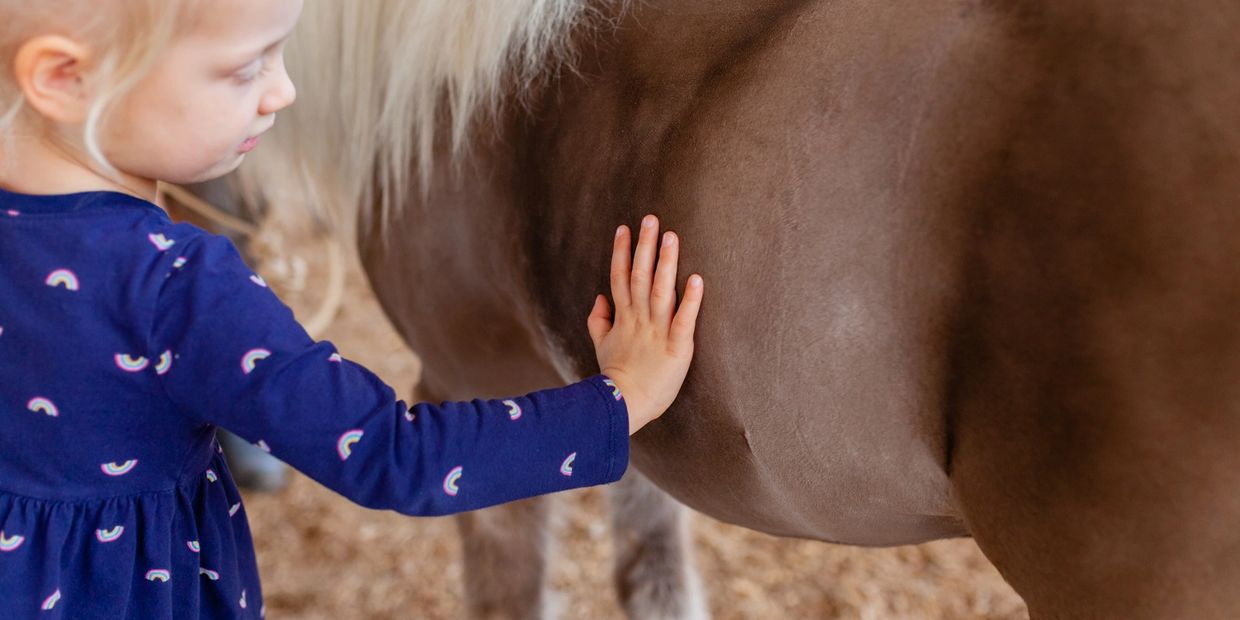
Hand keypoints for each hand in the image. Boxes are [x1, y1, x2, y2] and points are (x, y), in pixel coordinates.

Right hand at [587, 214, 703, 434]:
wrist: (624, 406)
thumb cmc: (615, 378)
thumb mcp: (601, 346)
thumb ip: (598, 321)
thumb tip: (599, 298)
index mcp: (623, 318)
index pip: (620, 277)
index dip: (622, 252)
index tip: (625, 228)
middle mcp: (639, 319)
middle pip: (639, 275)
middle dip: (645, 246)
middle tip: (651, 219)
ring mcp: (657, 331)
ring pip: (660, 290)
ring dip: (666, 263)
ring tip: (671, 237)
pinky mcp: (677, 347)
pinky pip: (684, 320)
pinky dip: (690, 300)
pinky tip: (696, 279)